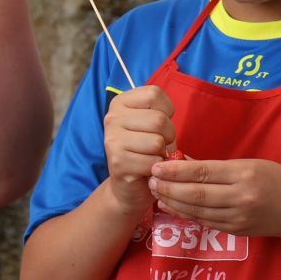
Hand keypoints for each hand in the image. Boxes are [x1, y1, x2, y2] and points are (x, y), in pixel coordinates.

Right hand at [103, 85, 174, 215]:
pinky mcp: (118, 162)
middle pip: (158, 119)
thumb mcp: (151, 123)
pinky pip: (153, 162)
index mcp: (120, 102)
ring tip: (153, 156)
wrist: (129, 185)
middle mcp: (112, 118)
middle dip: (169, 136)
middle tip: (160, 145)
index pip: (154, 94)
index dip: (167, 111)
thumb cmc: (146, 150)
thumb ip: (159, 112)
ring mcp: (112, 140)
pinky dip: (158, 168)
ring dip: (163, 153)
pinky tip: (148, 169)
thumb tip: (167, 122)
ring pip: (157, 141)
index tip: (159, 124)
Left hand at [149, 156, 280, 239]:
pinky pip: (205, 222)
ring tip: (157, 193)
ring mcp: (237, 217)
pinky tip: (172, 206)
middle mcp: (240, 197)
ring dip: (173, 202)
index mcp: (244, 174)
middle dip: (169, 187)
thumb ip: (217, 166)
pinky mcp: (235, 231)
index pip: (202, 172)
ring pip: (197, 211)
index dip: (176, 171)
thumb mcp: (250, 164)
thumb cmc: (274, 179)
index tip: (157, 166)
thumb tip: (183, 162)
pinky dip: (186, 214)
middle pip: (195, 194)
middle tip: (150, 180)